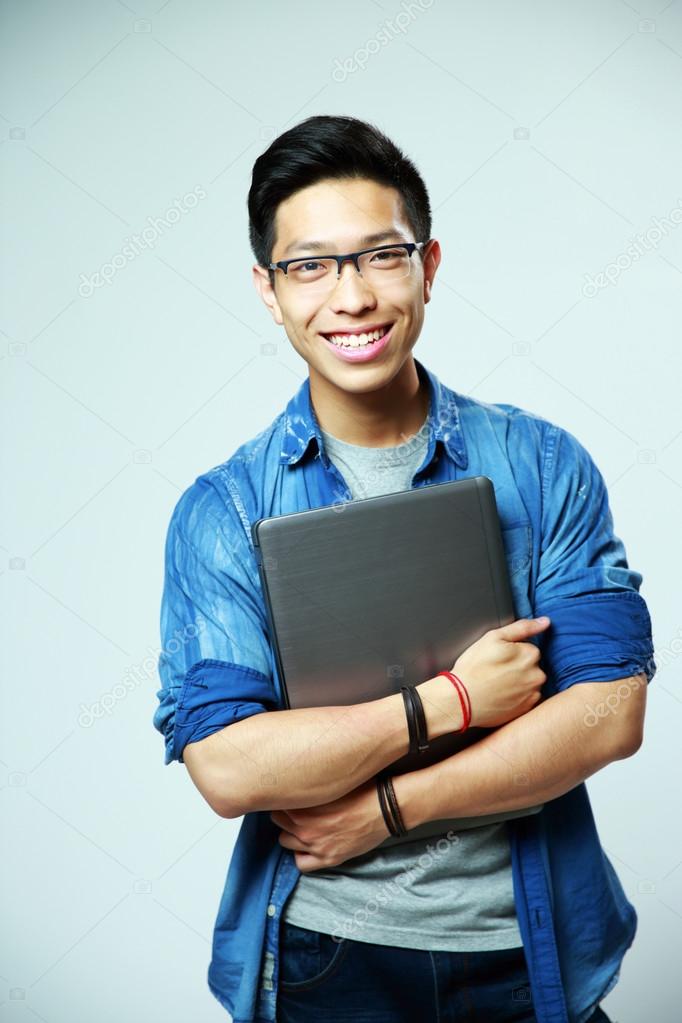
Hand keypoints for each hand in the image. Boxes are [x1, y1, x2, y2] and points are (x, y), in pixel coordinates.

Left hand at [269, 777, 388, 872]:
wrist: (384, 808)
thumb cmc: (361, 789)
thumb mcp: (331, 781)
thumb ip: (310, 784)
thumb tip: (296, 779)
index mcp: (303, 804)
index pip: (276, 801)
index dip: (284, 797)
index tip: (290, 796)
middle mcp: (304, 826)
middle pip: (277, 820)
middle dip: (285, 814)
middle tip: (296, 809)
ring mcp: (315, 844)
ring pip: (284, 841)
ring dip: (292, 833)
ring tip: (303, 826)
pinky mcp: (328, 858)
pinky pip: (301, 863)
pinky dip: (301, 856)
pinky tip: (308, 846)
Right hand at [451, 616, 550, 727]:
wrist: (460, 700)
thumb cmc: (474, 668)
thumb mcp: (493, 638)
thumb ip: (522, 627)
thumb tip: (545, 622)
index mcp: (530, 654)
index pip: (528, 648)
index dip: (511, 652)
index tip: (497, 658)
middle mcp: (537, 675)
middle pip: (531, 665)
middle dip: (517, 666)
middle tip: (495, 672)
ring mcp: (532, 693)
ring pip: (529, 682)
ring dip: (518, 682)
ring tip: (497, 684)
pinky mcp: (527, 709)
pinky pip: (526, 698)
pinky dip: (517, 696)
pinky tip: (501, 695)